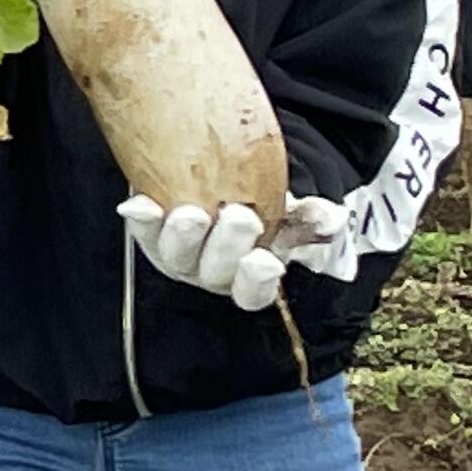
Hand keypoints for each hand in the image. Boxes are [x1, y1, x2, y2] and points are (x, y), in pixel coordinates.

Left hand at [117, 193, 353, 312]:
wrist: (221, 176)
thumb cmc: (262, 203)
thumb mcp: (291, 212)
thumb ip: (311, 217)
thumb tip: (331, 219)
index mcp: (248, 277)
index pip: (253, 293)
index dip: (257, 281)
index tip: (265, 261)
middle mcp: (210, 272)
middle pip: (215, 273)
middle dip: (227, 248)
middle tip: (239, 217)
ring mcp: (178, 254)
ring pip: (175, 257)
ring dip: (183, 237)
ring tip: (192, 213)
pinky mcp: (150, 231)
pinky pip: (142, 230)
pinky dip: (141, 218)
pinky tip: (140, 202)